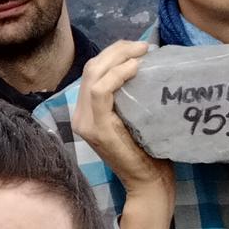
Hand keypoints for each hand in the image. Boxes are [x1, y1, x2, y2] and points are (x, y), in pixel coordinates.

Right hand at [73, 40, 175, 228]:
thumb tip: (146, 62)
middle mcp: (80, 116)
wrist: (148, 183)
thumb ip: (130, 96)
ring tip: (142, 52)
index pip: (93, 71)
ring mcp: (85, 123)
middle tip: (144, 46)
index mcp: (86, 112)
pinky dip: (116, 75)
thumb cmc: (148, 151)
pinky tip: (135, 69)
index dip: (114, 53)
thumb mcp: (135, 116)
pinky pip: (100, 92)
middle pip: (92, 68)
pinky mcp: (97, 129)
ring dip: (118, 58)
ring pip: (93, 75)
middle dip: (117, 50)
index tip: (140, 48)